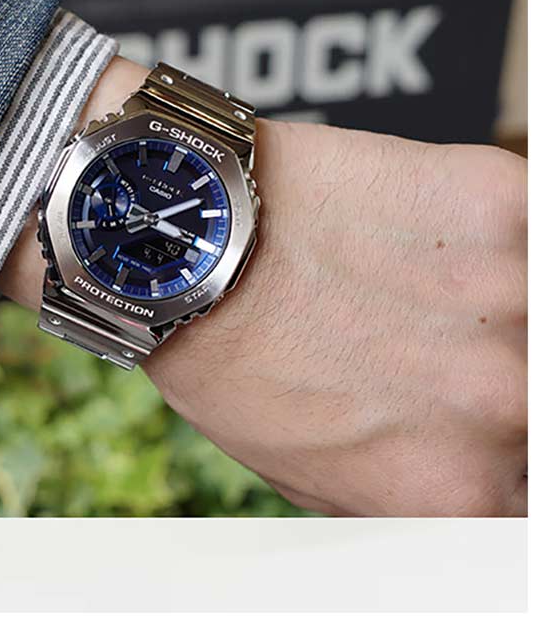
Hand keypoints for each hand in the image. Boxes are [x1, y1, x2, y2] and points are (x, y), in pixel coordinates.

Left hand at [0, 57, 526, 516]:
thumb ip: (419, 489)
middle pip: (539, 405)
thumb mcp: (318, 476)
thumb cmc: (231, 359)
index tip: (485, 432)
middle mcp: (502, 401)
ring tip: (431, 293)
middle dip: (499, 382)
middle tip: (433, 351)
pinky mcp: (499, 205)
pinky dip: (498, 241)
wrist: (192, 243)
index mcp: (455, 488)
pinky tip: (435, 241)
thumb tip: (477, 485)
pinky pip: (531, 230)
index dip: (507, 457)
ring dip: (500, 309)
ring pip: (538, 315)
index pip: (533, 499)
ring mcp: (510, 294)